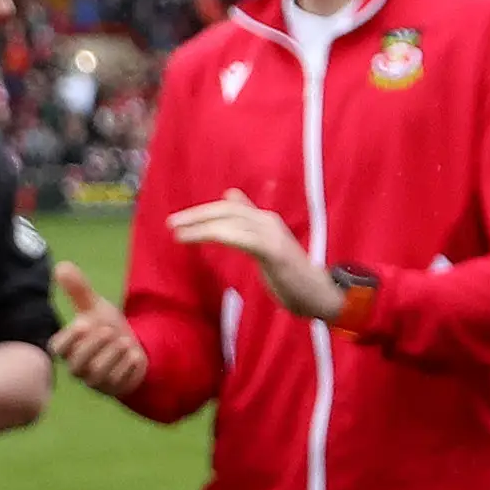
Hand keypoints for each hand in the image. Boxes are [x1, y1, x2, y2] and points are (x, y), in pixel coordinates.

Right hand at [49, 261, 148, 399]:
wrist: (131, 348)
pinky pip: (120, 383)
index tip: (84, 322)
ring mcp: (96, 381)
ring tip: (125, 342)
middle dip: (94, 346)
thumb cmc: (106, 328)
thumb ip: (78, 290)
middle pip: (77, 364)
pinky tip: (135, 356)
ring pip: (98, 375)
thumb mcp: (95, 308)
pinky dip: (129, 367)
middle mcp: (78, 367)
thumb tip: (61, 266)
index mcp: (69, 348)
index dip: (70, 338)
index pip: (58, 349)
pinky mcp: (115, 388)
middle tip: (108, 330)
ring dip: (113, 356)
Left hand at [168, 190, 344, 323]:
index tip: (179, 220)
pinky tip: (198, 240)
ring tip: (177, 233)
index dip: (203, 211)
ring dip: (201, 226)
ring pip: (232, 221)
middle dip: (197, 215)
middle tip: (171, 223)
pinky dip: (216, 235)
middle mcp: (268, 221)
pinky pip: (240, 237)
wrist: (319, 293)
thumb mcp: (266, 244)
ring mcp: (272, 235)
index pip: (230, 208)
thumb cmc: (292, 274)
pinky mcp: (273, 251)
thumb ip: (249, 222)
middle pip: (228, 210)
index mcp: (266, 221)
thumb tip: (230, 195)